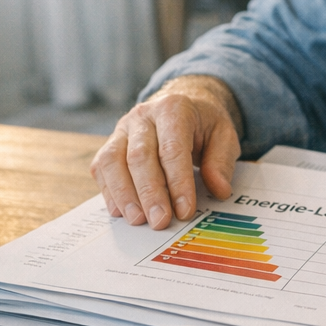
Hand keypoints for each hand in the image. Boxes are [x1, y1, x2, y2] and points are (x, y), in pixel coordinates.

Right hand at [90, 76, 242, 228]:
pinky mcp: (109, 144)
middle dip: (150, 193)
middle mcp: (143, 116)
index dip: (178, 182)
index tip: (184, 211)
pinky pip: (101, 168)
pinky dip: (109, 191)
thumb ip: (221, 162)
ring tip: (138, 220)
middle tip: (160, 221)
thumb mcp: (223, 136)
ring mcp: (122, 129)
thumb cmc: (202, 124)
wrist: (181, 104)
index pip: (172, 149)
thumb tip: (219, 190)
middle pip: (140, 156)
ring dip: (124, 194)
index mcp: (173, 109)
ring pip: (113, 161)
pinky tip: (121, 211)